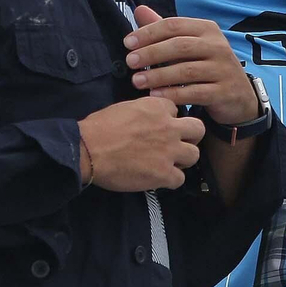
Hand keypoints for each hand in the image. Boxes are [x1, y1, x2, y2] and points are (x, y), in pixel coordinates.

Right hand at [78, 96, 204, 191]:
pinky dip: (169, 179)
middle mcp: (168, 127)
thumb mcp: (123, 108)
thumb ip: (143, 113)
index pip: (176, 109)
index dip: (168, 118)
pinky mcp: (165, 174)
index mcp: (156, 107)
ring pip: (194, 155)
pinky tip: (156, 177)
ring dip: (182, 159)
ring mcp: (169, 151)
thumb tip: (148, 121)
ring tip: (167, 162)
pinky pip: (180, 178)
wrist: (87, 150)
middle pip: (198, 129)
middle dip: (190, 136)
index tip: (159, 126)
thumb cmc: (98, 128)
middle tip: (176, 143)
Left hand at [125, 5, 261, 124]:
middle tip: (130, 62)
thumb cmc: (205, 65)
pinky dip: (173, 94)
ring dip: (158, 76)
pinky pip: (196, 92)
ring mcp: (224, 69)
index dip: (148, 33)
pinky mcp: (226, 92)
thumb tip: (139, 10)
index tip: (127, 43)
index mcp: (206, 29)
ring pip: (187, 70)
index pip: (173, 25)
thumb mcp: (187, 44)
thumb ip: (163, 29)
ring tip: (137, 81)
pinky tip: (155, 96)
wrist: (238, 96)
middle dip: (151, 53)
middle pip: (179, 46)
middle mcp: (218, 46)